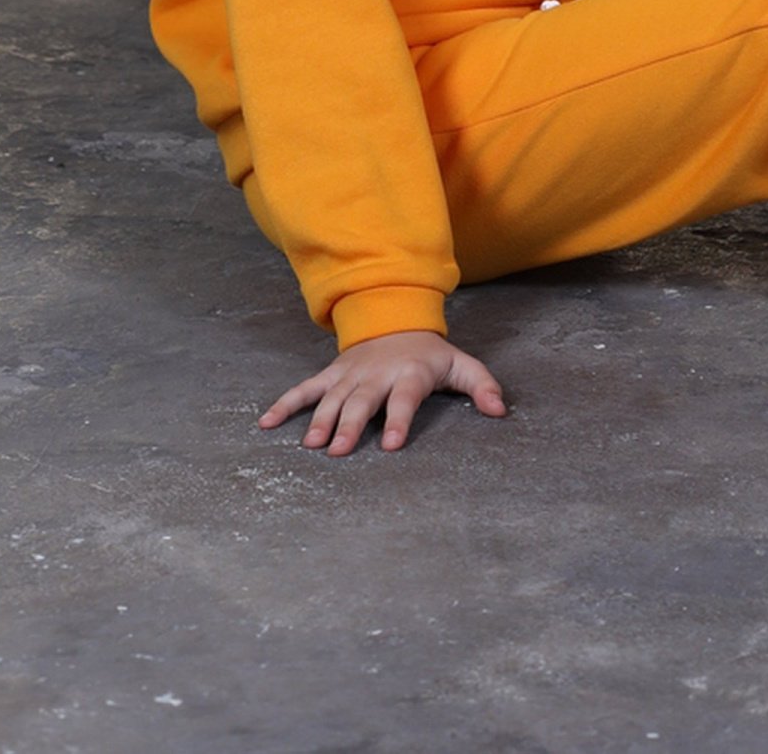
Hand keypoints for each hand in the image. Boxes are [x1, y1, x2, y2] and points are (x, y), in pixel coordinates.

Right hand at [258, 329, 506, 455]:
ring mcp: (350, 374)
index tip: (393, 445)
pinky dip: (285, 404)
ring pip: (333, 398)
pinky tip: (266, 423)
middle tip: (340, 451)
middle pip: (363, 401)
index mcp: (410, 373)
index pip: (406, 398)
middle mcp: (377, 374)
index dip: (400, 419)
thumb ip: (481, 386)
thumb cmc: (429, 354)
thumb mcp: (460, 365)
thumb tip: (500, 411)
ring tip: (312, 444)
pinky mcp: (331, 375)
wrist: (395, 317)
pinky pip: (305, 389)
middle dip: (352, 424)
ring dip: (321, 419)